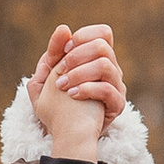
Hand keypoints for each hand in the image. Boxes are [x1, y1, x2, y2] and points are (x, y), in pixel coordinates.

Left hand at [28, 20, 125, 158]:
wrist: (63, 134)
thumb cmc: (56, 105)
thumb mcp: (46, 77)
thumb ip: (52, 54)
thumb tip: (63, 29)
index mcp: (97, 59)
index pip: (103, 33)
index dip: (83, 36)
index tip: (63, 51)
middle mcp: (111, 69)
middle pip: (103, 46)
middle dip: (77, 56)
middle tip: (60, 71)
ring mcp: (117, 86)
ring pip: (106, 65)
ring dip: (79, 73)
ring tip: (63, 86)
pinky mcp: (117, 104)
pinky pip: (108, 89)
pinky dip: (87, 89)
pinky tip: (72, 95)